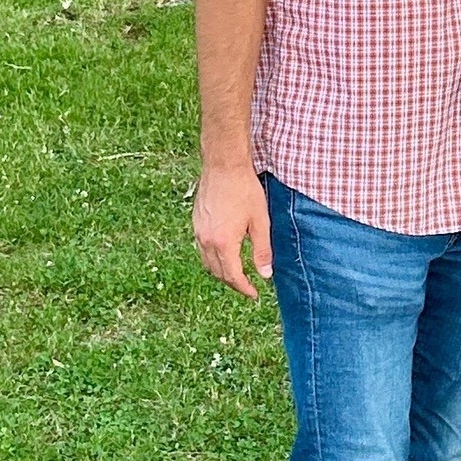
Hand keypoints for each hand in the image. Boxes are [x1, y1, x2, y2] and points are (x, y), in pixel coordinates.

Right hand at [193, 164, 272, 298]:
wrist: (223, 165)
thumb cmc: (244, 190)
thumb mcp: (260, 222)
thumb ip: (262, 250)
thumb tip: (265, 275)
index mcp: (224, 243)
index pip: (232, 276)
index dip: (244, 288)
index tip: (254, 294)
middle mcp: (207, 241)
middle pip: (218, 273)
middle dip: (233, 283)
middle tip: (248, 286)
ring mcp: (198, 232)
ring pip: (207, 262)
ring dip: (221, 272)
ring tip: (237, 273)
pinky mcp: (196, 223)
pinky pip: (202, 249)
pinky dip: (213, 258)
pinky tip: (224, 253)